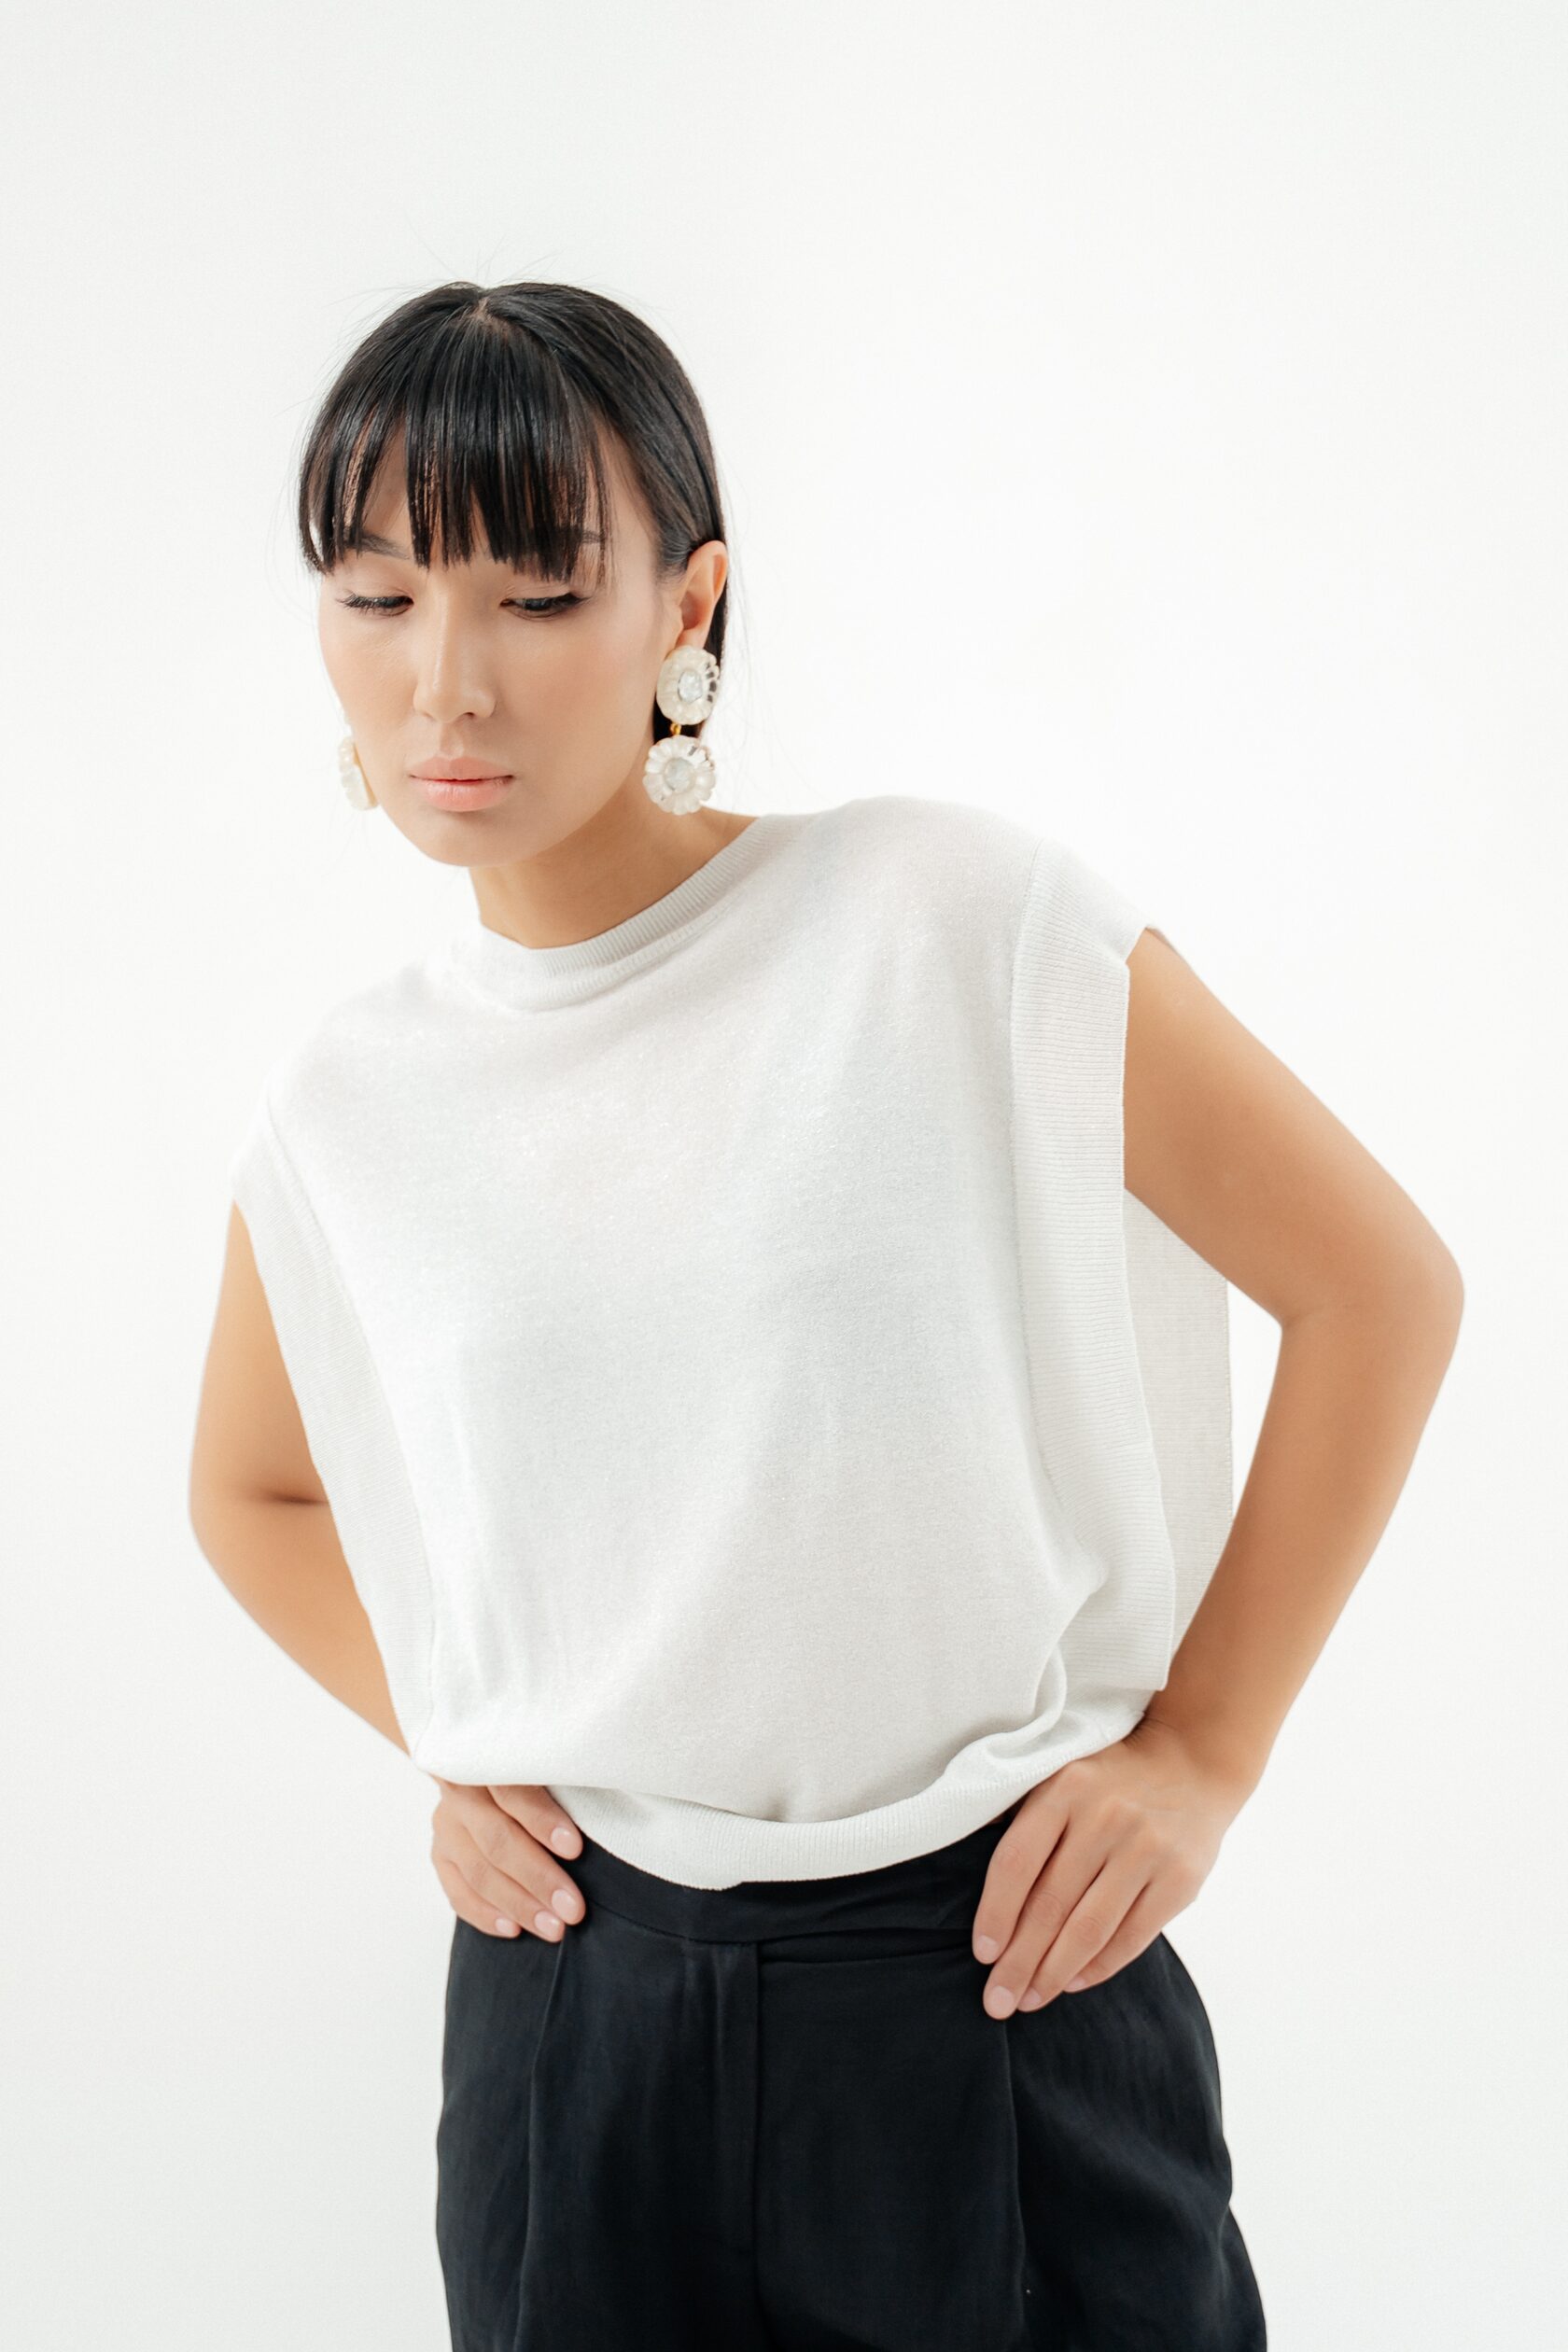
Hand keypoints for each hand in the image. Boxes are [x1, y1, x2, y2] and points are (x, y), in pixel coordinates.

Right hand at [429, 1778, 587, 1944]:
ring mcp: (447, 1826)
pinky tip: (514, 1929)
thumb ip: (562, 1781)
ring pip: (478, 1872)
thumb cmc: (539, 1771)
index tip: (575, 1849)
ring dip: (518, 1904)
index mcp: (488, 1760)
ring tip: (553, 1928)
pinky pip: (458, 1892)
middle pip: (497, 1839)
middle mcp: (461, 1792)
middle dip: (537, 1878)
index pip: (512, 1792)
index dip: (542, 1820)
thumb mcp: (549, 1764)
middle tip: (573, 1909)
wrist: (491, 1775)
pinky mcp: (441, 1855)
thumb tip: (603, 1808)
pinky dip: (485, 1914)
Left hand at [970, 1716, 1252, 2017]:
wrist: (1193, 1762)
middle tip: (996, 2001)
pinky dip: (1099, 1967)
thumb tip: (972, 1873)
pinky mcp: (1179, 1879)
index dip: (995, 1913)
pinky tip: (1073, 1982)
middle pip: (1049, 1905)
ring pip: (1089, 1929)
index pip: (1017, 1862)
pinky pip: (1131, 1936)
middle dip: (1018, 1961)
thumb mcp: (1062, 1775)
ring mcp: (1146, 1849)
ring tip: (1029, 2000)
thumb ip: (1024, 1818)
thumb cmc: (1110, 1779)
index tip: (982, 1954)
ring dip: (1054, 1973)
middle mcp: (1105, 1817)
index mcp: (1065, 1789)